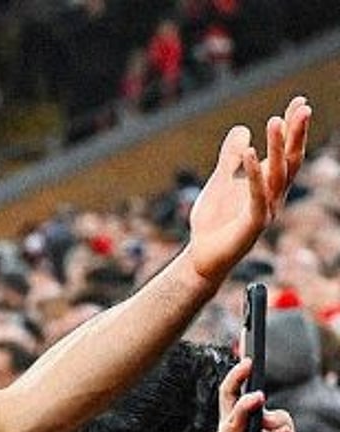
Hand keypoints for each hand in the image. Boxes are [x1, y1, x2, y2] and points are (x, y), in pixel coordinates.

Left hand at [187, 97, 310, 284]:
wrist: (202, 257)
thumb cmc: (213, 223)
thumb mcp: (219, 181)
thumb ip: (229, 157)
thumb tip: (242, 128)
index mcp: (268, 185)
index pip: (286, 152)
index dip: (293, 129)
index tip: (300, 101)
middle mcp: (274, 196)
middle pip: (291, 160)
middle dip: (296, 134)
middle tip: (303, 107)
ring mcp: (266, 210)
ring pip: (277, 174)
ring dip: (277, 147)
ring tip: (276, 120)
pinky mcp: (253, 223)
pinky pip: (256, 194)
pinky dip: (253, 173)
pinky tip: (249, 152)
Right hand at [212, 357, 297, 431]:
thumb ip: (280, 422)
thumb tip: (268, 411)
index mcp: (240, 425)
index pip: (237, 395)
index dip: (240, 376)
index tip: (248, 357)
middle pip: (226, 399)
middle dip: (235, 378)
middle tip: (246, 364)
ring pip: (232, 417)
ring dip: (246, 405)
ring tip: (258, 396)